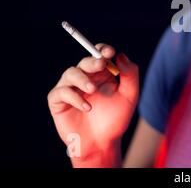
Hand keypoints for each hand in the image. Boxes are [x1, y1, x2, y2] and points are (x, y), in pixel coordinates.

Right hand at [47, 44, 138, 161]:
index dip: (102, 49)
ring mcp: (71, 88)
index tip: (109, 52)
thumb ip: (130, 75)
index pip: (99, 54)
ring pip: (71, 73)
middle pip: (85, 61)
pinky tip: (87, 107)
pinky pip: (61, 92)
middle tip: (101, 64)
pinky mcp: (59, 101)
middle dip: (93, 61)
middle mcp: (86, 78)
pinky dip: (74, 97)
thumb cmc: (116, 119)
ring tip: (93, 90)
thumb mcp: (130, 96)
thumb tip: (121, 55)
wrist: (103, 143)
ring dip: (82, 79)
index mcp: (103, 73)